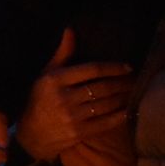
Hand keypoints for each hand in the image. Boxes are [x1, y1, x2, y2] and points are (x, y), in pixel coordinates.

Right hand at [13, 30, 132, 161]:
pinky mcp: (77, 133)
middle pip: (102, 87)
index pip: (92, 69)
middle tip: (135, 80)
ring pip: (105, 104)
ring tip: (132, 92)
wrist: (30, 135)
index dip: (113, 67)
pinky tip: (127, 111)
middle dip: (122, 83)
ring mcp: (71, 117)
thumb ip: (62, 53)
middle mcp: (64, 97)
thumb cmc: (39, 100)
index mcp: (56, 79)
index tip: (128, 67)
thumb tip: (70, 30)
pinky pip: (103, 123)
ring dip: (122, 98)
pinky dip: (118, 117)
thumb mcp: (45, 75)